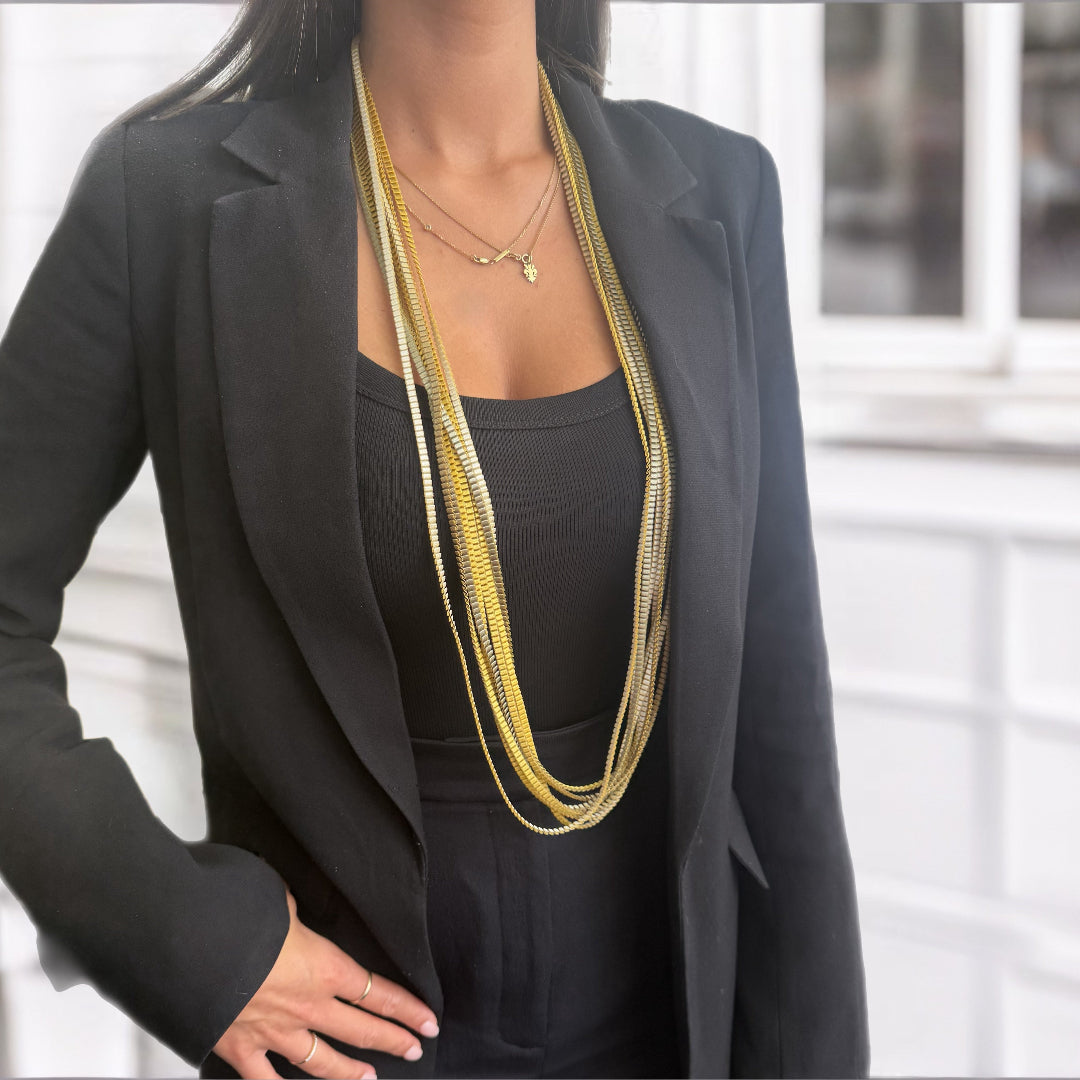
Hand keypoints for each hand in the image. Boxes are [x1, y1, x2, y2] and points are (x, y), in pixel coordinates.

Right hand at [214, 889, 439, 1078]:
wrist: (188, 950)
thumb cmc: (237, 919)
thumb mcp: (279, 901)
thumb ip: (293, 913)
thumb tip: (292, 911)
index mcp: (323, 967)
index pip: (377, 992)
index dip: (406, 1008)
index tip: (427, 1021)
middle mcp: (306, 1005)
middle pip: (361, 1030)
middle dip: (392, 1040)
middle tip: (413, 1049)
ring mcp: (275, 1032)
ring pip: (323, 1062)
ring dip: (349, 1072)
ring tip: (370, 1079)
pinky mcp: (241, 1049)